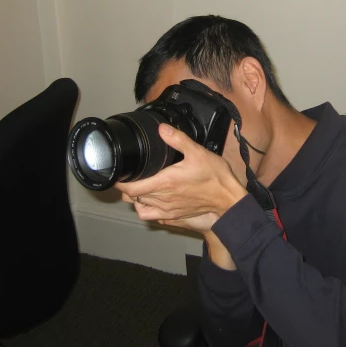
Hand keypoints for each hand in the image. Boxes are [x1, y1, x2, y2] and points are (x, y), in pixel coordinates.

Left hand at [116, 124, 247, 234]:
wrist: (227, 199)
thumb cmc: (215, 177)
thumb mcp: (198, 152)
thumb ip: (178, 139)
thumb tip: (162, 129)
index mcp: (165, 182)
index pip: (131, 188)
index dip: (120, 182)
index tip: (118, 173)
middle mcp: (163, 198)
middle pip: (132, 197)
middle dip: (126, 186)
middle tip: (127, 175)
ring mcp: (167, 209)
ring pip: (139, 207)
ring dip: (134, 198)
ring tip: (137, 186)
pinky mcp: (173, 216)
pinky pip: (150, 216)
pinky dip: (144, 209)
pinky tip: (149, 200)